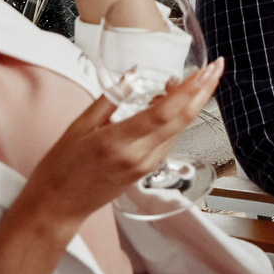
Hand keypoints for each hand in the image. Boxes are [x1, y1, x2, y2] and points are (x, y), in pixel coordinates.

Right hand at [17, 60, 222, 229]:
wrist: (57, 207)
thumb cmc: (61, 168)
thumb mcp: (79, 125)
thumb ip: (111, 98)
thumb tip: (135, 73)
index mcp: (118, 141)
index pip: (166, 111)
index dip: (191, 89)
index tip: (207, 69)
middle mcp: (139, 155)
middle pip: (183, 119)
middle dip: (205, 90)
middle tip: (216, 67)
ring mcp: (146, 165)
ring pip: (179, 129)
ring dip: (191, 102)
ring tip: (193, 78)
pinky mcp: (148, 171)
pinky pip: (169, 139)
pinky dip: (177, 118)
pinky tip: (173, 103)